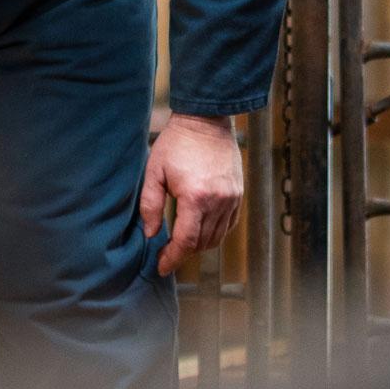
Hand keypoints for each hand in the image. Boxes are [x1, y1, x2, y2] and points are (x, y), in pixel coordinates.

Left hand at [139, 113, 242, 276]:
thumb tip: (151, 234)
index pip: (186, 242)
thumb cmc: (176, 143)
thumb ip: (151, 205)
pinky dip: (215, 233)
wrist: (206, 120)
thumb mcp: (154, 172)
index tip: (162, 267)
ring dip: (199, 245)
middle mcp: (218, 202)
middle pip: (202, 243)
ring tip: (182, 242)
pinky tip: (201, 229)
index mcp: (195, 198)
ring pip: (217, 237)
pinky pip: (229, 224)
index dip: (172, 259)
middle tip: (167, 253)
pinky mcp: (238, 194)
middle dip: (183, 253)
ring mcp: (232, 198)